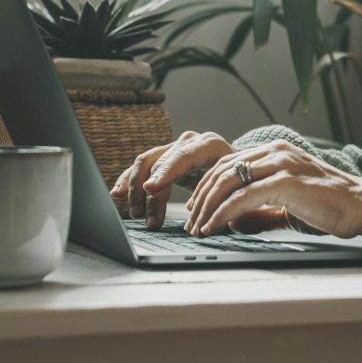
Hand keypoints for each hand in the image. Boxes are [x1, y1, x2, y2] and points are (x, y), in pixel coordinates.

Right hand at [109, 130, 233, 228]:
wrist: (241, 166)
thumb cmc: (243, 179)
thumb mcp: (242, 187)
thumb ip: (234, 201)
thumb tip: (225, 221)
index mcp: (210, 145)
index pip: (184, 156)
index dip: (166, 172)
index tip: (150, 189)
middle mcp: (190, 142)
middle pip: (160, 162)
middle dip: (148, 191)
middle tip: (143, 216)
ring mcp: (175, 148)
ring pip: (146, 164)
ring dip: (136, 190)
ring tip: (136, 215)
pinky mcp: (165, 159)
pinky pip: (141, 168)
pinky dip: (129, 182)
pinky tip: (118, 196)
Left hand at [183, 139, 361, 238]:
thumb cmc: (330, 206)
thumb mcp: (287, 204)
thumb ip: (260, 210)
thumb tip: (233, 222)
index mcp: (274, 151)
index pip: (228, 163)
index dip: (206, 186)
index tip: (196, 209)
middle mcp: (275, 151)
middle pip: (222, 170)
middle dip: (201, 197)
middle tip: (191, 222)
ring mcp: (280, 164)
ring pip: (228, 181)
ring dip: (207, 207)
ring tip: (198, 228)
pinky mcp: (285, 181)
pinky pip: (242, 197)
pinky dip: (222, 213)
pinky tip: (214, 227)